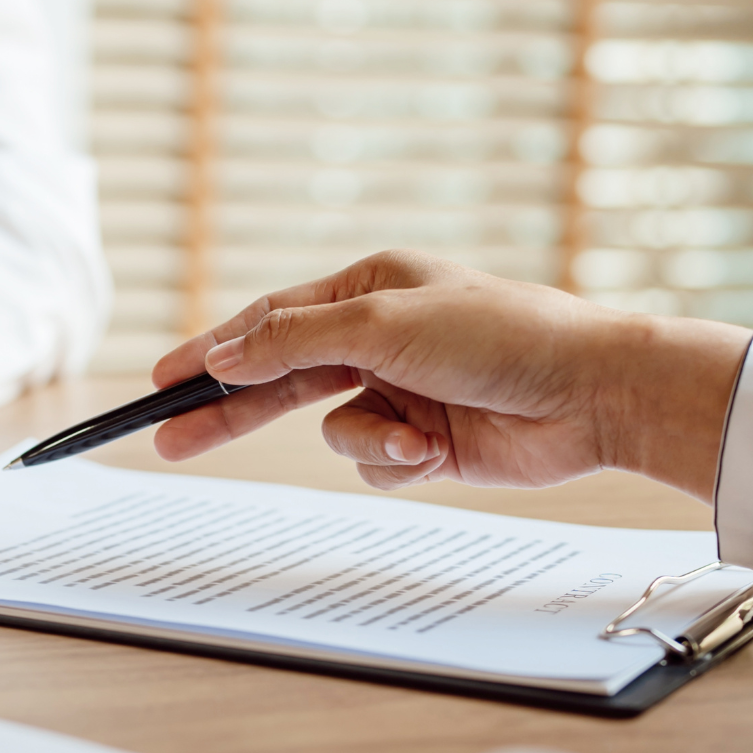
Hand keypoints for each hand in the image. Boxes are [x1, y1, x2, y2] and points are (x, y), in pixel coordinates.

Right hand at [150, 251, 751, 501]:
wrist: (591, 395)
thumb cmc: (499, 336)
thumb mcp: (383, 324)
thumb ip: (293, 340)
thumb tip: (224, 353)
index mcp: (367, 288)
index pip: (268, 321)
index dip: (212, 352)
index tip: (160, 380)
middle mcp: (377, 337)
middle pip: (280, 381)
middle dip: (232, 414)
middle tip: (170, 439)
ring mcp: (399, 391)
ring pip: (332, 433)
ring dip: (369, 441)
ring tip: (417, 437)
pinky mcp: (424, 442)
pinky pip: (373, 463)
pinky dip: (399, 462)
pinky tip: (439, 450)